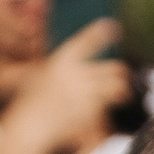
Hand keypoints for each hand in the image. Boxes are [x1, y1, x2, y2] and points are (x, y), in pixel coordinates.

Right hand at [0, 19, 129, 153]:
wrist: (31, 127)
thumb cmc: (29, 99)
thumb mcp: (38, 73)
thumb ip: (60, 65)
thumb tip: (73, 61)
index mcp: (61, 62)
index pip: (85, 43)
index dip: (99, 34)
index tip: (112, 26)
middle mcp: (77, 77)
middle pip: (114, 70)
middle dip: (121, 71)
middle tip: (123, 73)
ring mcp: (85, 96)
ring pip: (117, 89)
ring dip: (122, 90)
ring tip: (124, 91)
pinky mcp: (91, 114)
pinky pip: (105, 107)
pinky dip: (104, 107)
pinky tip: (97, 108)